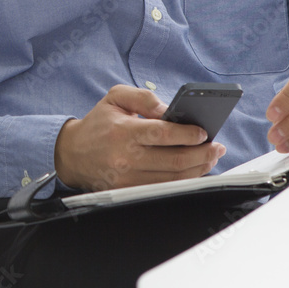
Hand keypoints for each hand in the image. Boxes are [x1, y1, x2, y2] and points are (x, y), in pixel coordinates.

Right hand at [55, 85, 226, 191]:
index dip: (187, 134)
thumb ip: (143, 97)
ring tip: (209, 157)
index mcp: (123, 131)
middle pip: (174, 160)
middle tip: (216, 147)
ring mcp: (128, 177)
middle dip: (202, 154)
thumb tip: (169, 110)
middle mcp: (126, 157)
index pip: (162, 134)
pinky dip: (183, 180)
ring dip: (198, 168)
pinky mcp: (129, 190)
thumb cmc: (98, 124)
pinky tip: (193, 170)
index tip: (203, 132)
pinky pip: (164, 188)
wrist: (72, 154)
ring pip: (173, 178)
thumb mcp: (115, 98)